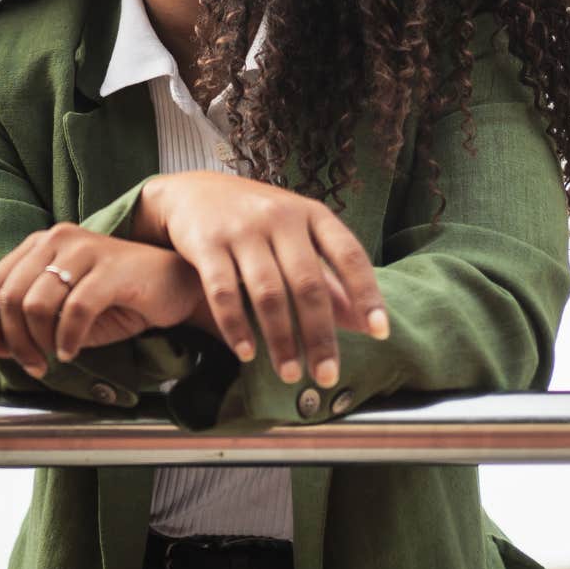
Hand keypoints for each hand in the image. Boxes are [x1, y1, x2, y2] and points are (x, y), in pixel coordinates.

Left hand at [0, 223, 205, 377]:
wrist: (176, 286)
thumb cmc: (118, 300)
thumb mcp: (64, 316)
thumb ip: (27, 326)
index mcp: (39, 246)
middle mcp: (56, 239)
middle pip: (10, 296)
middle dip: (14, 341)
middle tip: (32, 366)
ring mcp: (84, 249)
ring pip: (37, 303)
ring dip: (40, 342)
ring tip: (55, 358)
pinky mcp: (111, 268)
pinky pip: (75, 309)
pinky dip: (68, 338)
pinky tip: (72, 352)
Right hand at [141, 171, 389, 385]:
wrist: (189, 192)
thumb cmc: (254, 220)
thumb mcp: (296, 236)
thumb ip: (328, 276)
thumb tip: (363, 323)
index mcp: (311, 214)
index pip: (349, 255)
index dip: (367, 294)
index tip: (380, 332)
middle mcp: (280, 217)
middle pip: (308, 283)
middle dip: (320, 335)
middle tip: (327, 376)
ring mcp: (242, 229)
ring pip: (268, 293)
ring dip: (281, 339)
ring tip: (291, 374)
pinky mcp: (207, 242)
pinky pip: (224, 292)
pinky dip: (236, 327)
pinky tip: (246, 353)